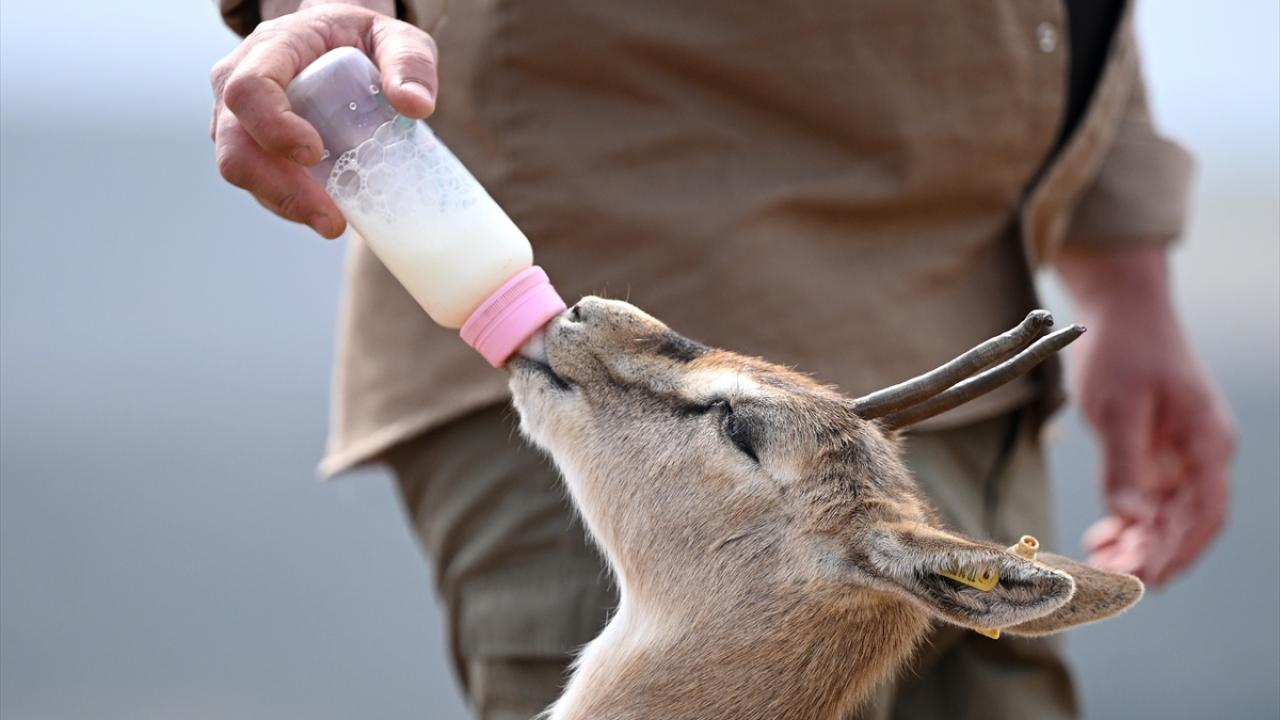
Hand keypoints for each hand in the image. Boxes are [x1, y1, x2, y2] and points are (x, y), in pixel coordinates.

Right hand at [210, 0, 437, 236]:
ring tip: (333, 222)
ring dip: (286, 204)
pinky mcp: (252, 146)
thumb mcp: (396, 37)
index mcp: (273, 47)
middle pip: (235, 145)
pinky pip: (259, 182)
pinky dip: (290, 203)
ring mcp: (240, 118)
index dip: (274, 126)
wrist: (339, 42)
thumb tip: (416, 105)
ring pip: (242, 170)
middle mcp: (239, 81)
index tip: (314, 153)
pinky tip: (327, 211)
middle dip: (279, 189)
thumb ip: (410, 62)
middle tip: (330, 220)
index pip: (250, 88)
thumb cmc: (363, 38)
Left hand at [1057, 247, 1235, 586]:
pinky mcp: (1153, 453)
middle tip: (1110, 581)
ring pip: (1163, 516)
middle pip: (1184, 522)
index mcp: (1206, 441)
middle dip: (1151, 555)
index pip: (1205, 512)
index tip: (1149, 580)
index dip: (1180, 551)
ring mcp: (1177, 455)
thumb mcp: (1119, 407)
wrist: (1119, 310)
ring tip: (1098, 567)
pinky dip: (1126, 523)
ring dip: (1136, 545)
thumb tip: (1133, 519)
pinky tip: (1100, 539)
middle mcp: (1200, 454)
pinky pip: (1145, 499)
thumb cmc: (1124, 349)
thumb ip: (1125, 464)